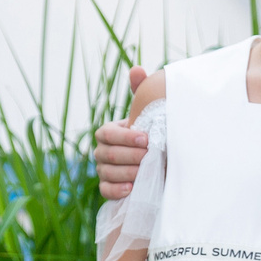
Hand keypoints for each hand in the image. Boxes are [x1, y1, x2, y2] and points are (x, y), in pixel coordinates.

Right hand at [91, 66, 151, 199]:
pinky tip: (132, 188)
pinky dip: (117, 190)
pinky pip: (105, 191)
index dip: (126, 137)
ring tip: (145, 172)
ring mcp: (103, 171)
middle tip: (150, 155)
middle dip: (130, 155)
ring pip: (107, 172)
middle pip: (108, 154)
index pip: (108, 133)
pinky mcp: (108, 188)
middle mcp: (101, 151)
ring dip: (127, 172)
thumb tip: (137, 69)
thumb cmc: (151, 134)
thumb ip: (141, 92)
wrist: (158, 162)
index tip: (147, 138)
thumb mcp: (147, 113)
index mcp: (107, 132)